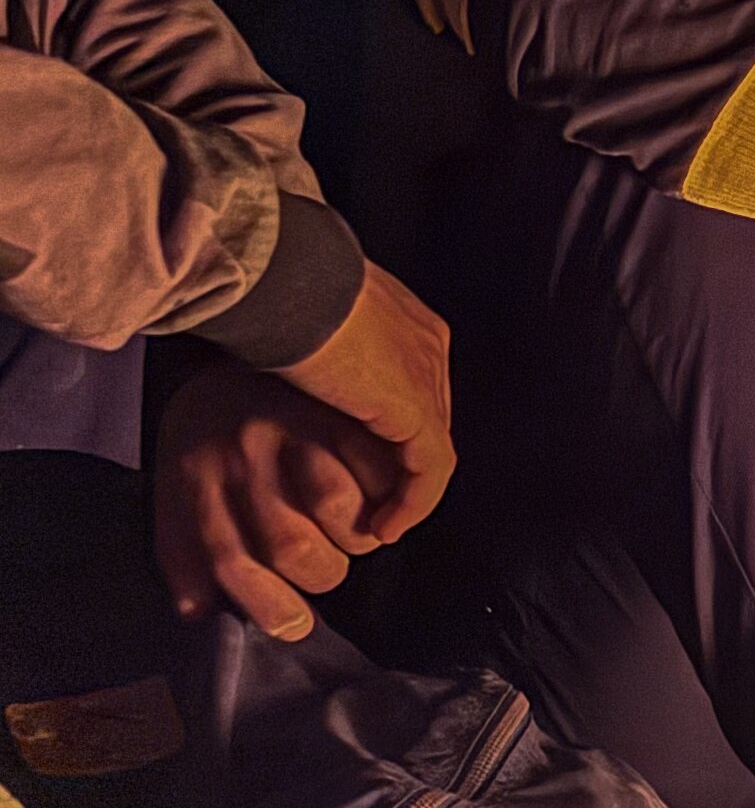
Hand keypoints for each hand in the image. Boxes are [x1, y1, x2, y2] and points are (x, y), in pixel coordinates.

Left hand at [152, 361, 410, 640]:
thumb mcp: (176, 485)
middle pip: (295, 550)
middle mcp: (243, 455)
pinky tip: (380, 487)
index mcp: (198, 477)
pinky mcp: (344, 408)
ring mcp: (295, 430)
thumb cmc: (211, 425)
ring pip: (344, 513)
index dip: (269, 607)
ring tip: (360, 524)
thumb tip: (201, 613)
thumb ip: (186, 551)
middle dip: (325, 572)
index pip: (232, 563)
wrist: (242, 328)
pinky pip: (384, 469)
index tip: (295, 625)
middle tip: (331, 562)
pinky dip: (390, 489)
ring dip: (360, 533)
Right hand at [268, 262, 456, 542]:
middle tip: (367, 505)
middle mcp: (426, 345)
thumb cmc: (271, 291)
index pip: (411, 387)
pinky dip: (411, 503)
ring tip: (375, 527)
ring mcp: (426, 376)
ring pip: (430, 449)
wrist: (282, 279)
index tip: (358, 464)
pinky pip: (429, 469)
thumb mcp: (302, 322)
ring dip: (406, 495)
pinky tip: (383, 527)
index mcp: (404, 320)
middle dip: (399, 468)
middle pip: (423, 420)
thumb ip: (319, 348)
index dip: (388, 432)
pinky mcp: (414, 407)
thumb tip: (301, 370)